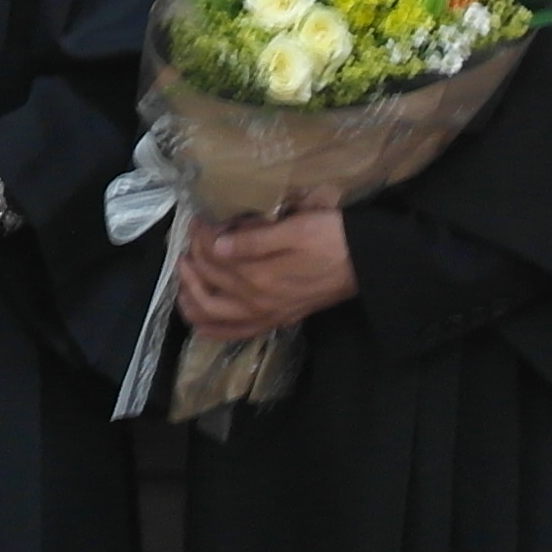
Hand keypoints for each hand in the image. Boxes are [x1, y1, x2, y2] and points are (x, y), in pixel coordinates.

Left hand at [175, 200, 356, 339]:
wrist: (367, 264)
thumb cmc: (332, 238)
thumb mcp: (295, 229)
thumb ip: (254, 241)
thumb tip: (216, 246)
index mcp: (260, 276)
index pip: (214, 257)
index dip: (200, 237)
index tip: (199, 219)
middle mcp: (258, 301)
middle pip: (209, 285)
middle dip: (191, 263)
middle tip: (188, 242)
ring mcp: (266, 314)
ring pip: (214, 315)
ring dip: (191, 297)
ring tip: (183, 276)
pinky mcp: (276, 320)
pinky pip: (235, 332)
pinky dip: (212, 329)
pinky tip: (199, 321)